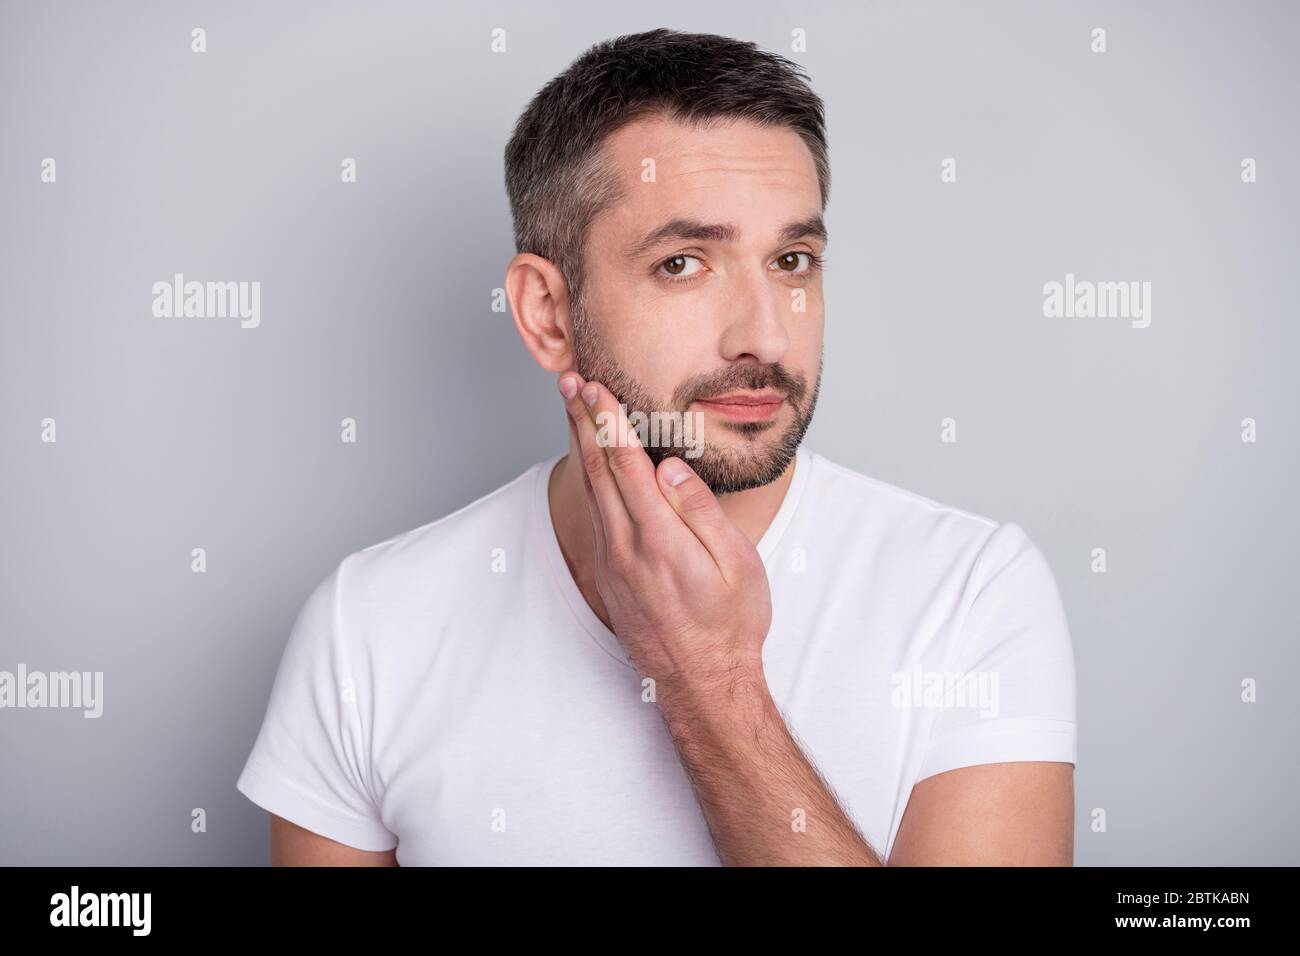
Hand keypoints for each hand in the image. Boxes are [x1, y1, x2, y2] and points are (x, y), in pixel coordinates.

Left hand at [558, 371, 771, 693]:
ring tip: (573, 409)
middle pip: (598, 470)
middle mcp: (626, 548)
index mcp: (660, 539)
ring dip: (581, 446)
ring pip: (591, 491)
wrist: (703, 685)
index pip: (628, 464)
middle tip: (570, 383)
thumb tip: (668, 467)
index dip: (609, 421)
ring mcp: (613, 563)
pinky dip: (590, 479)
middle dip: (584, 422)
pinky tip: (591, 463)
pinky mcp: (610, 576)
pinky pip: (596, 515)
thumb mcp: (737, 566)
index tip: (597, 388)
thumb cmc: (731, 626)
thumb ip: (700, 512)